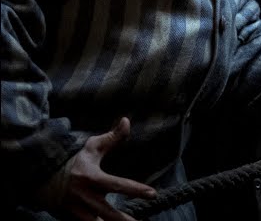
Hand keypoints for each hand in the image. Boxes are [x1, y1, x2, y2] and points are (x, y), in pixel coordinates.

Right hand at [33, 117, 155, 220]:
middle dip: (124, 220)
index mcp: (90, 177)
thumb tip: (127, 120)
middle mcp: (83, 196)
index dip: (135, 189)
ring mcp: (74, 209)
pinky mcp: (68, 217)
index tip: (152, 193)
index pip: (117, 185)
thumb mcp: (90, 148)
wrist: (38, 175)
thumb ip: (111, 138)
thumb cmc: (70, 160)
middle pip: (107, 213)